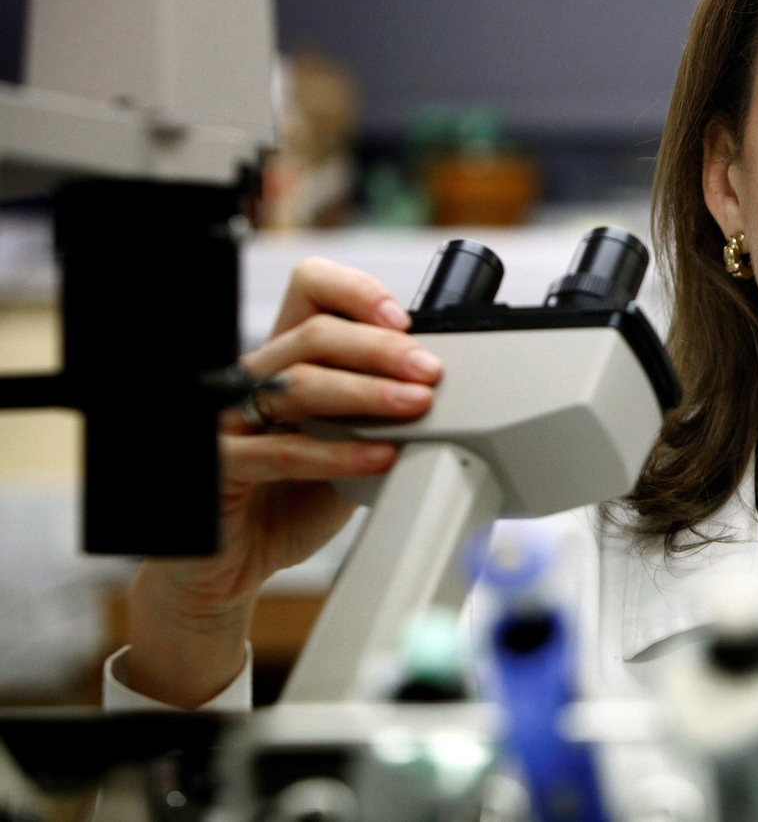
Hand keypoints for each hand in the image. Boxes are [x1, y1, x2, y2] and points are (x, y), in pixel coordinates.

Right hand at [124, 258, 442, 707]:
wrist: (239, 563)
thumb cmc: (292, 497)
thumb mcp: (350, 442)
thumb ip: (380, 412)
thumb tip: (442, 391)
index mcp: (286, 357)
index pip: (309, 289)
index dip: (355, 291)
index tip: (404, 320)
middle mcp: (253, 378)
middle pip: (314, 333)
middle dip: (380, 348)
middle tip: (428, 370)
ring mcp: (229, 419)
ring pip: (298, 384)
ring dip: (367, 392)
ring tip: (416, 405)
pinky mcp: (219, 465)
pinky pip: (281, 451)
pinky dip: (337, 452)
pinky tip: (380, 457)